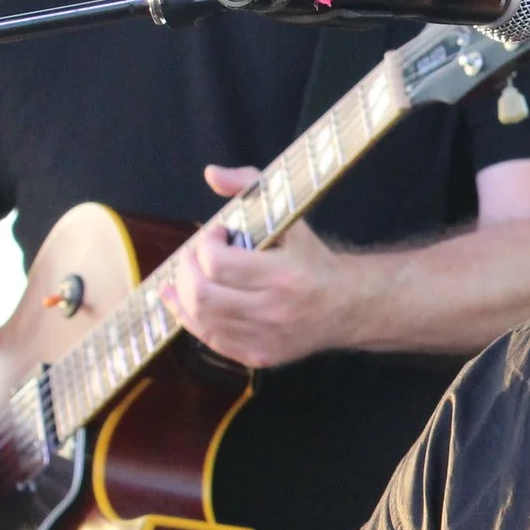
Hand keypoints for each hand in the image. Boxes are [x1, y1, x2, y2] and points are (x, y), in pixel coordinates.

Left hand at [158, 166, 358, 367]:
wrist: (347, 305)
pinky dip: (189, 317)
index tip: (216, 233)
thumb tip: (211, 173)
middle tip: (194, 254)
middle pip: (203, 294)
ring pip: (201, 318)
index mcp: (284, 275)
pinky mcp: (258, 356)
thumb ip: (250, 185)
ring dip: (183, 291)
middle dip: (186, 269)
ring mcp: (265, 338)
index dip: (205, 243)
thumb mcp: (290, 216)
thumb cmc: (312, 257)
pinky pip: (209, 339)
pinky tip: (182, 301)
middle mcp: (274, 311)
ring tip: (189, 273)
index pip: (218, 263)